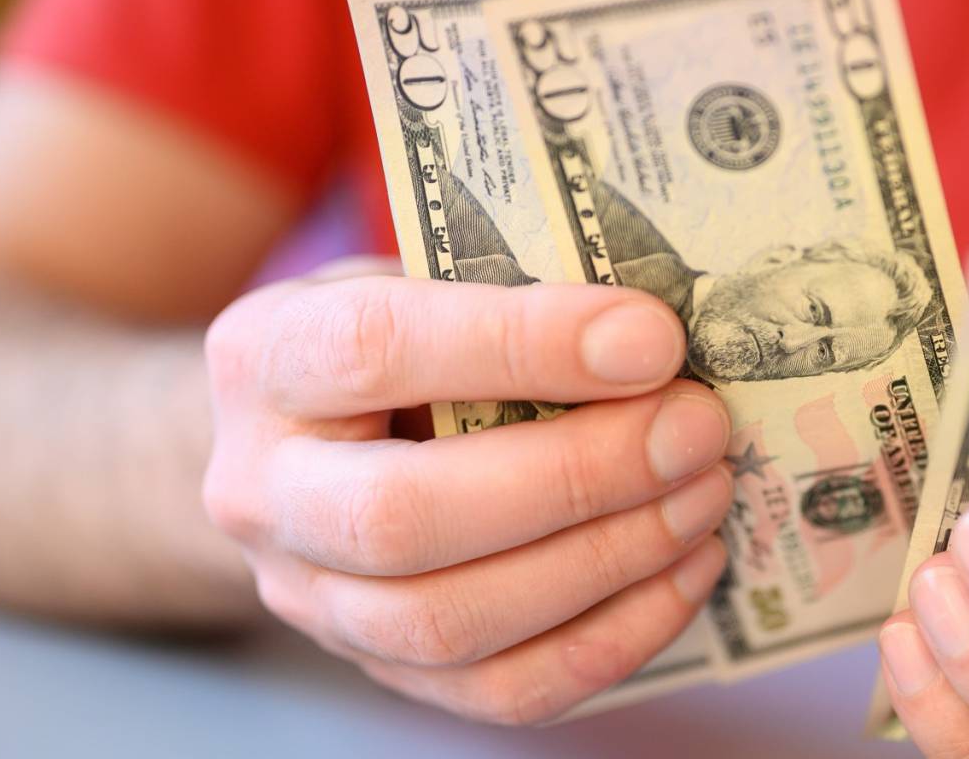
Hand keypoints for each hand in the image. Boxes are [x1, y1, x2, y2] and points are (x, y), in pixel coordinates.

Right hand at [202, 259, 731, 723]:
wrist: (312, 443)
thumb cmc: (396, 343)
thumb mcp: (422, 278)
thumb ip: (511, 293)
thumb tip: (656, 338)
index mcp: (266, 362)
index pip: (377, 350)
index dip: (523, 345)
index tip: (650, 339)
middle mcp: (263, 495)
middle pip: (406, 516)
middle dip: (578, 476)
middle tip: (696, 428)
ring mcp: (314, 601)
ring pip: (452, 621)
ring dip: (608, 560)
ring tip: (705, 493)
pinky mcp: (385, 673)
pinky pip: (505, 690)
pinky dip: (617, 636)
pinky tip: (687, 567)